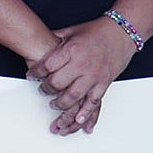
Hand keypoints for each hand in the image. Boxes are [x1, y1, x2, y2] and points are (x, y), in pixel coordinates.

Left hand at [26, 17, 137, 134]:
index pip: (47, 65)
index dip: (36, 72)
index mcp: (71, 50)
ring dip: (61, 104)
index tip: (31, 76)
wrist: (121, 33)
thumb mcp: (70, 31)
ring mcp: (94, 76)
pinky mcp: (104, 84)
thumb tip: (35, 42)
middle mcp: (82, 64)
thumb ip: (54, 39)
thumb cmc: (95, 31)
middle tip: (42, 90)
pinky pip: (93, 102)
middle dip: (47, 89)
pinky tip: (77, 121)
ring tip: (54, 104)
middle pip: (58, 83)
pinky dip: (85, 113)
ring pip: (74, 96)